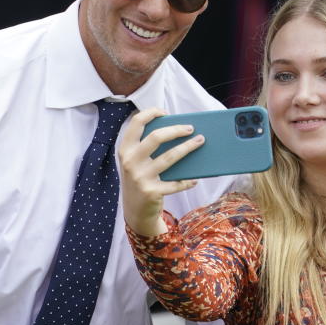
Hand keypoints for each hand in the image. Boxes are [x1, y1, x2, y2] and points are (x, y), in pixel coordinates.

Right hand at [117, 107, 203, 236]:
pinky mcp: (152, 192)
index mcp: (125, 150)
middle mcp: (130, 162)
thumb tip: (176, 130)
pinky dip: (187, 181)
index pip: (136, 123)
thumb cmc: (141, 180)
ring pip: (169, 157)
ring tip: (200, 141)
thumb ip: (146, 147)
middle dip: (176, 130)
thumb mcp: (135, 162)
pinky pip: (176, 183)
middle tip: (190, 128)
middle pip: (156, 137)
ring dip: (188, 147)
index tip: (165, 112)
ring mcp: (141, 177)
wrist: (134, 212)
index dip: (151, 113)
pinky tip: (195, 179)